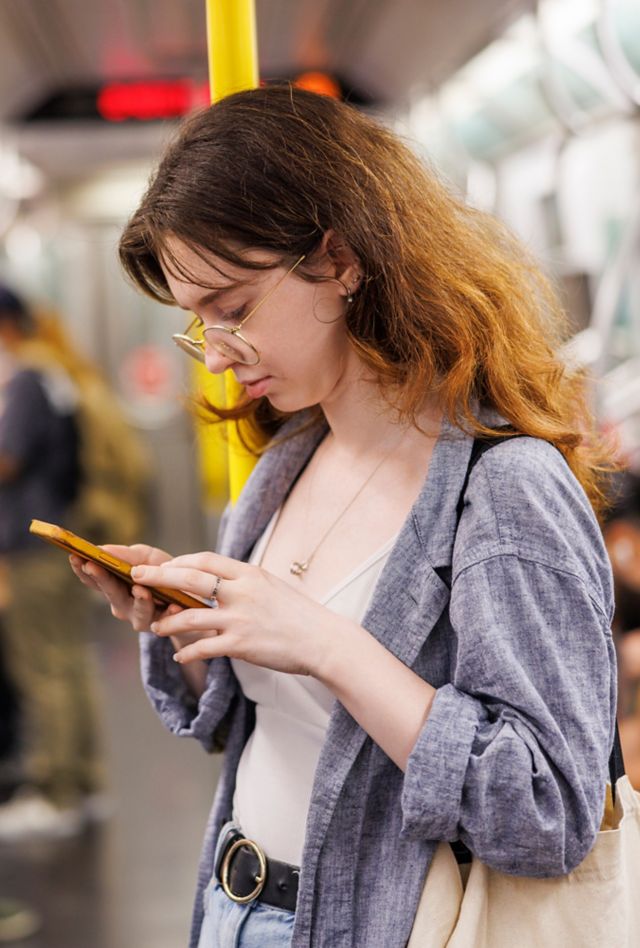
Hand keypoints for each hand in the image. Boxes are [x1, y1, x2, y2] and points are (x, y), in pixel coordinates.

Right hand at [69, 543, 179, 632]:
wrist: (192, 596)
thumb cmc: (163, 572)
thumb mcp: (146, 557)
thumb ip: (127, 555)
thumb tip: (103, 549)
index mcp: (115, 587)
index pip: (93, 579)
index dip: (82, 569)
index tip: (74, 556)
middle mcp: (123, 605)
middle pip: (111, 593)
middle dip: (102, 579)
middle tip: (93, 566)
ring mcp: (143, 618)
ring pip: (138, 612)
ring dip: (139, 601)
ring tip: (141, 590)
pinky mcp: (165, 626)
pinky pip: (166, 621)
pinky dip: (170, 613)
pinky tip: (174, 606)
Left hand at [130, 552, 346, 675]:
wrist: (323, 640)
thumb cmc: (299, 615)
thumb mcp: (272, 586)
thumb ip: (245, 582)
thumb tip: (221, 581)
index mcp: (249, 574)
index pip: (206, 560)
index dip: (180, 562)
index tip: (165, 566)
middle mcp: (242, 592)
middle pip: (190, 579)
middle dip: (159, 577)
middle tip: (137, 576)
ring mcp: (240, 618)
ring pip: (190, 616)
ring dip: (168, 621)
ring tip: (156, 627)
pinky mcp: (241, 644)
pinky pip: (204, 647)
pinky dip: (188, 651)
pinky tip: (180, 655)